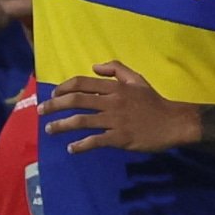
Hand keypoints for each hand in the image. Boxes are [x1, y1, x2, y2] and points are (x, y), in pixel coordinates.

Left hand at [39, 60, 198, 153]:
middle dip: (54, 105)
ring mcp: (115, 120)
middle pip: (76, 100)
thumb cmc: (153, 101)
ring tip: (49, 129)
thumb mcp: (137, 79)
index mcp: (114, 87)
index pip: (82, 83)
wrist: (174, 122)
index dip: (64, 87)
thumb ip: (117, 69)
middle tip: (41, 111)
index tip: (53, 95)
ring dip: (61, 125)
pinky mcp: (120, 138)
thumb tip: (94, 66)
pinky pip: (95, 141)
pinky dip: (80, 145)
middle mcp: (111, 102)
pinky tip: (71, 148)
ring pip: (81, 121)